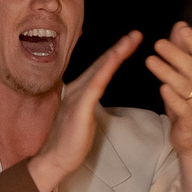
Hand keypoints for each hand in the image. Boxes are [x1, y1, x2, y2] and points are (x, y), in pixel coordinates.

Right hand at [27, 31, 140, 191]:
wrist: (55, 158)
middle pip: (102, 63)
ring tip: (131, 40)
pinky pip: (96, 85)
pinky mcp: (80, 108)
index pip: (101, 67)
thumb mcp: (83, 115)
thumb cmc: (70, 140)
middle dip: (119, 47)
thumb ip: (89, 100)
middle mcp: (77, 87)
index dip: (115, 53)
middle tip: (136, 33)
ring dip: (116, 53)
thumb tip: (97, 92)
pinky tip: (115, 60)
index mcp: (79, 89)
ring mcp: (78, 96)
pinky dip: (106, 70)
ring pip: (100, 69)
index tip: (131, 41)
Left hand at [145, 22, 191, 162]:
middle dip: (175, 53)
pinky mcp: (191, 118)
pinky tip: (162, 89)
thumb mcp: (185, 77)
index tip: (181, 27)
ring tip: (150, 61)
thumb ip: (182, 53)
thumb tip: (179, 27)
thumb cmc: (188, 104)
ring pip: (183, 85)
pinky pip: (181, 106)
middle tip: (158, 43)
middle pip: (191, 66)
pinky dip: (172, 97)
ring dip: (167, 72)